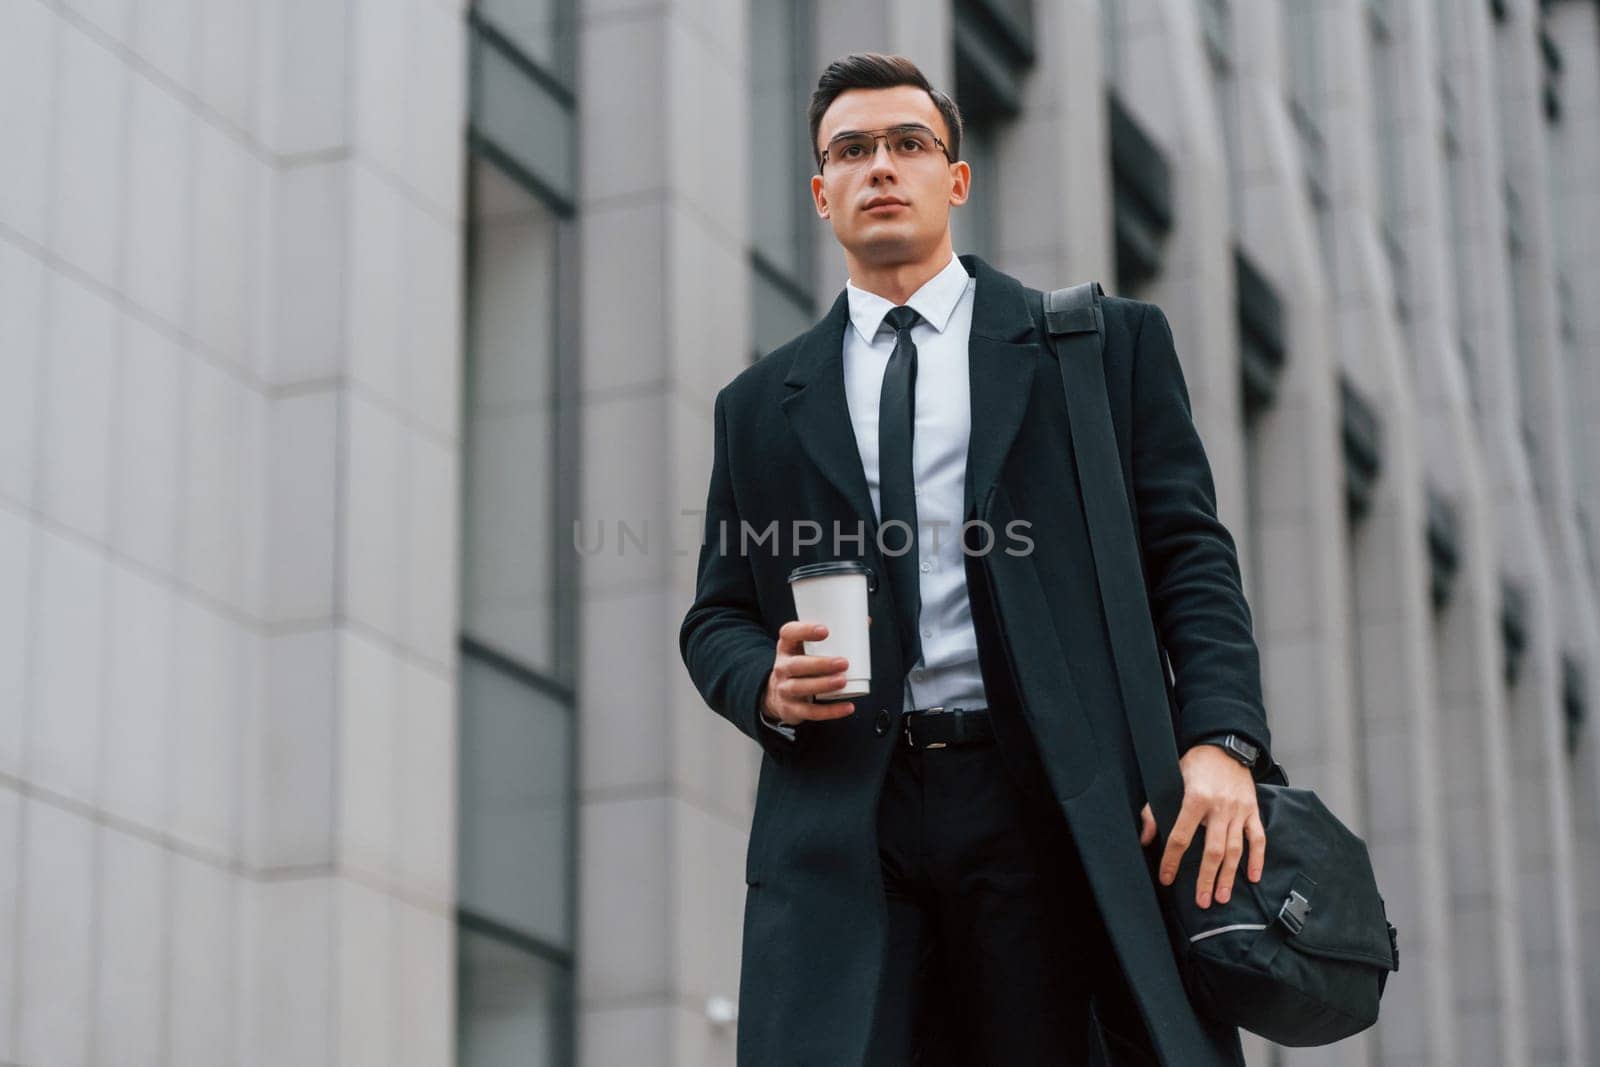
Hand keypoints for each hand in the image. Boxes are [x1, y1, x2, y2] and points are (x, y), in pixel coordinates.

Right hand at [761, 618, 869, 726]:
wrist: (776, 695)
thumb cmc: (801, 664)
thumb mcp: (806, 649)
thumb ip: (832, 636)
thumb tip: (866, 622)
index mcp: (787, 647)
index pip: (788, 633)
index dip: (804, 630)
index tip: (825, 630)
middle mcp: (782, 667)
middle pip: (796, 665)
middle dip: (820, 664)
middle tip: (843, 662)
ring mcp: (784, 689)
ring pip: (801, 687)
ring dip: (823, 685)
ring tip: (843, 681)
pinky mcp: (791, 709)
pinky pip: (810, 712)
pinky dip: (830, 711)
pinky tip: (847, 707)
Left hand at [1138, 745, 1265, 908]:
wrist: (1225, 746)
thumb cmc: (1195, 765)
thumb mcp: (1170, 780)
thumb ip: (1155, 810)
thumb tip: (1146, 838)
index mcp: (1195, 799)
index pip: (1181, 836)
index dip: (1172, 860)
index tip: (1167, 878)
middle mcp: (1219, 807)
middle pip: (1213, 849)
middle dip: (1207, 878)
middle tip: (1202, 901)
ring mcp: (1239, 810)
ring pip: (1236, 849)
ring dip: (1229, 875)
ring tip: (1222, 896)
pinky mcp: (1252, 811)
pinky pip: (1258, 838)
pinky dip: (1257, 859)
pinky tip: (1253, 878)